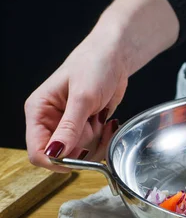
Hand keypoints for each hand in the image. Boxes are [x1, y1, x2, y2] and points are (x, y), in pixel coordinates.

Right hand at [24, 0, 178, 171]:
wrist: (115, 57)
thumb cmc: (94, 66)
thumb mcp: (83, 97)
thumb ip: (69, 128)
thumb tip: (55, 153)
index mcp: (38, 111)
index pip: (37, 150)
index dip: (56, 161)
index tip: (78, 158)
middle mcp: (50, 121)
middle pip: (61, 156)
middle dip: (82, 149)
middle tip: (95, 128)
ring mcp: (68, 127)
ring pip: (80, 154)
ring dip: (96, 143)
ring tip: (102, 120)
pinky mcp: (85, 128)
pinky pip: (93, 147)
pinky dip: (104, 140)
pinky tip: (108, 123)